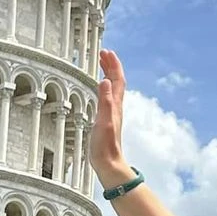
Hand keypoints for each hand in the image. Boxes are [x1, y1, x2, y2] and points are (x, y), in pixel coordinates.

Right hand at [91, 50, 131, 184]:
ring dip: (108, 75)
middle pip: (116, 81)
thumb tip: (104, 80)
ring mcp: (112, 113)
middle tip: (102, 54)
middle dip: (110, 66)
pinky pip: (107, 97)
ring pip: (112, 88)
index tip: (106, 52)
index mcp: (115, 105)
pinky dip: (103, 88)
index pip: (117, 79)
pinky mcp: (106, 119)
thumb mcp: (103, 121)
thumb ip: (105, 101)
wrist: (109, 163)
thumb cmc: (105, 145)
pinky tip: (98, 90)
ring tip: (101, 65)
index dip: (113, 64)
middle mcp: (115, 107)